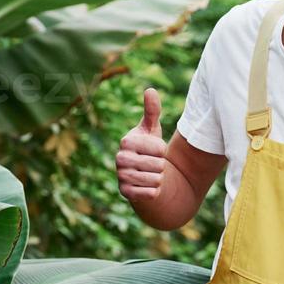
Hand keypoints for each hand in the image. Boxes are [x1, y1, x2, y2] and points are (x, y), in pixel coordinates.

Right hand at [117, 87, 166, 203]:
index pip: (160, 148)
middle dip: (161, 166)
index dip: (163, 151)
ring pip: (157, 179)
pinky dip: (154, 191)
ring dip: (158, 178)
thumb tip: (150, 90)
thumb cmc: (148, 148)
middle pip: (159, 165)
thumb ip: (152, 111)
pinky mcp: (125, 193)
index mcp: (126, 141)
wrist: (141, 175)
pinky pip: (152, 193)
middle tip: (152, 164)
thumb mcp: (151, 129)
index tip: (154, 151)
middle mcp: (120, 158)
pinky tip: (146, 186)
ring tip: (150, 174)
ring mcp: (121, 176)